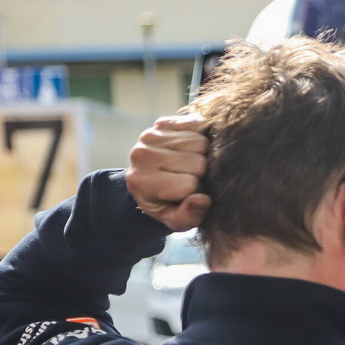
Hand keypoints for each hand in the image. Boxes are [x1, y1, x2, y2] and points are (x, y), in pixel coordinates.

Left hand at [126, 114, 210, 231]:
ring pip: (200, 142)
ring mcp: (150, 135)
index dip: (196, 192)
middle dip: (200, 173)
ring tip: (189, 165)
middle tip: (189, 178)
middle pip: (198, 162)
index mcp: (141, 182)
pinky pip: (197, 124)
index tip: (186, 195)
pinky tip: (190, 149)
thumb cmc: (168, 205)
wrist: (149, 184)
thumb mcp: (177, 221)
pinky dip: (200, 136)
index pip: (189, 184)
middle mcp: (141, 155)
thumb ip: (190, 215)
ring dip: (202, 155)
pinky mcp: (162, 123)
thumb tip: (202, 199)